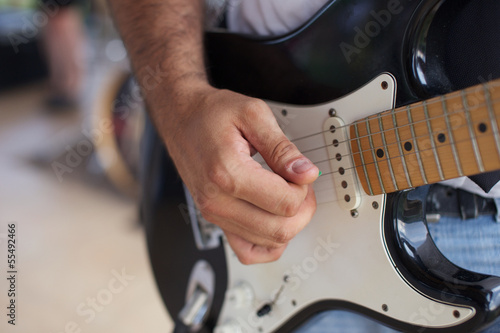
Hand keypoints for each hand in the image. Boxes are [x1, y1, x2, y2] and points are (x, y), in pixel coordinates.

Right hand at [154, 81, 318, 263]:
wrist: (181, 118)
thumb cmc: (211, 114)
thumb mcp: (253, 115)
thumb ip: (282, 148)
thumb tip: (306, 174)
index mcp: (228, 173)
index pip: (285, 203)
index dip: (303, 188)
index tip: (301, 172)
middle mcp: (218, 200)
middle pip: (280, 229)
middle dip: (302, 209)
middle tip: (300, 185)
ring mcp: (214, 213)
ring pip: (268, 243)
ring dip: (289, 223)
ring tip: (286, 196)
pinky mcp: (214, 218)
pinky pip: (247, 251)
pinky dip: (268, 243)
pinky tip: (273, 220)